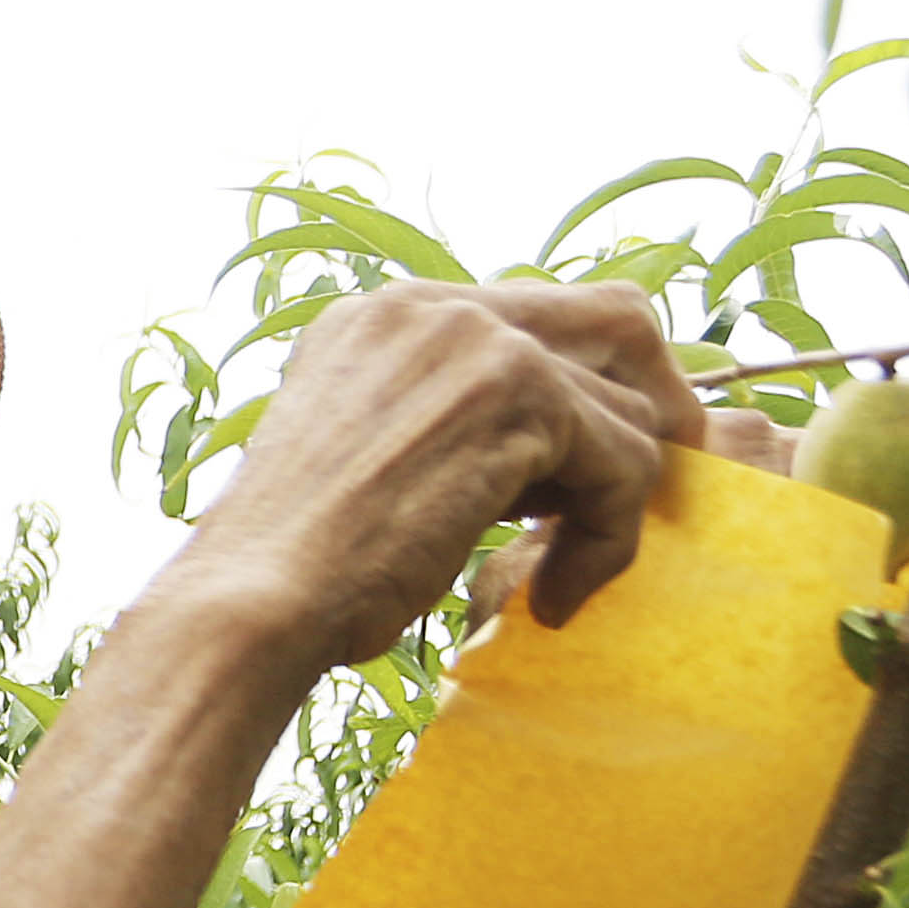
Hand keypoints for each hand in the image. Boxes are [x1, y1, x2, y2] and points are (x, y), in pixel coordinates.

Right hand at [156, 279, 713, 677]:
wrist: (253, 602)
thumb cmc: (294, 574)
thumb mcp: (365, 466)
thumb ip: (443, 428)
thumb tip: (545, 448)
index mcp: (384, 317)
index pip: (533, 316)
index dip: (586, 390)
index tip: (589, 473)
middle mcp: (431, 306)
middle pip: (614, 317)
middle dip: (655, 405)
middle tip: (648, 493)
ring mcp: (475, 340)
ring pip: (628, 406)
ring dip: (614, 504)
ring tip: (558, 579)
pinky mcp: (516, 393)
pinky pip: (626, 461)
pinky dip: (611, 541)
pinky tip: (552, 600)